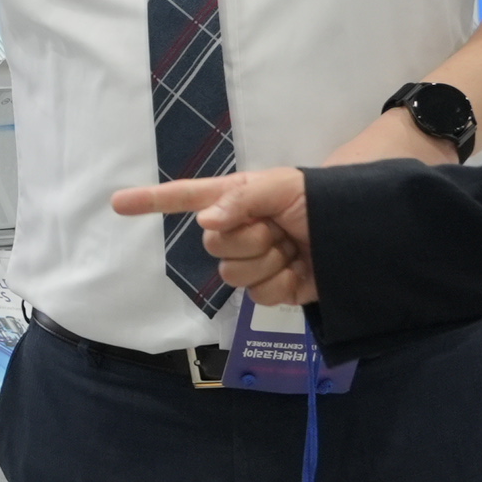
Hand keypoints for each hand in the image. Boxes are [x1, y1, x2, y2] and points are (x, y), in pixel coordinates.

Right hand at [110, 168, 313, 304]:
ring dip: (268, 262)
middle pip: (213, 246)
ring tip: (294, 249)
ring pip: (233, 275)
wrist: (364, 232)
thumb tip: (205, 222)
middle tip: (280, 229)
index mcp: (235, 200)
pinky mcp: (272, 289)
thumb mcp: (285, 185)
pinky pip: (259, 296)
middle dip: (249, 238)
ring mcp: (254, 263)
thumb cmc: (322, 198)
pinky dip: (283, 283)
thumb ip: (242, 199)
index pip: (186, 198)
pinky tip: (300, 271)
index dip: (151, 201)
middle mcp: (238, 231)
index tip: (117, 203)